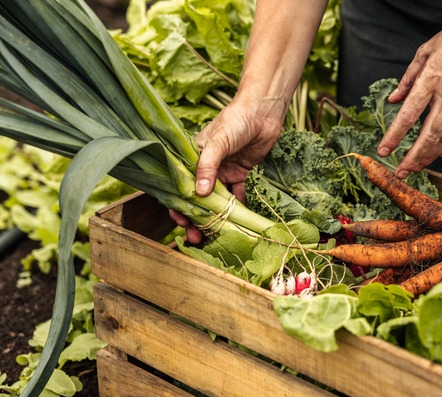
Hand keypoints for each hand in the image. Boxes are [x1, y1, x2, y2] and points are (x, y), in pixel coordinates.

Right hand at [170, 95, 285, 242]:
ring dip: (216, 218)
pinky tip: (239, 222)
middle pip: (197, 198)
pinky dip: (238, 208)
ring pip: (217, 201)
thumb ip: (208, 166)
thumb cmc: (236, 120)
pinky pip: (237, 195)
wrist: (263, 112)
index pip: (180, 186)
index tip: (181, 222)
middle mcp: (205, 167)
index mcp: (192, 157)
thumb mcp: (218, 142)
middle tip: (197, 238)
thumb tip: (199, 194)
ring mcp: (223, 172)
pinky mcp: (240, 174)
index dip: (179, 205)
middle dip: (196, 219)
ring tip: (215, 237)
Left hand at [376, 10, 441, 178]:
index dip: (394, 136)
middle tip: (401, 172)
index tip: (383, 151)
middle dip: (413, 157)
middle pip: (428, 135)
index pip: (408, 115)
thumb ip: (408, 78)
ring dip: (431, 156)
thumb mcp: (426, 50)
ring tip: (418, 167)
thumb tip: (394, 99)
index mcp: (431, 80)